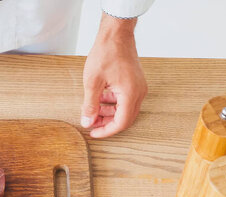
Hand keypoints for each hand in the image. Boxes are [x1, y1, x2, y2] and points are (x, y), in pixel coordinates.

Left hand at [80, 13, 146, 137]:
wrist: (116, 34)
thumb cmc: (106, 53)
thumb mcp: (92, 82)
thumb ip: (90, 105)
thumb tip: (87, 122)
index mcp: (130, 94)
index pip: (121, 123)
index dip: (106, 131)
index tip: (93, 133)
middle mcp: (138, 92)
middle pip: (124, 118)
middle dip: (106, 123)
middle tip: (90, 123)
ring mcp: (138, 87)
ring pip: (124, 109)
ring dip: (108, 112)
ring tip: (91, 111)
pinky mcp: (134, 82)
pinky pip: (125, 99)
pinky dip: (112, 103)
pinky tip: (99, 99)